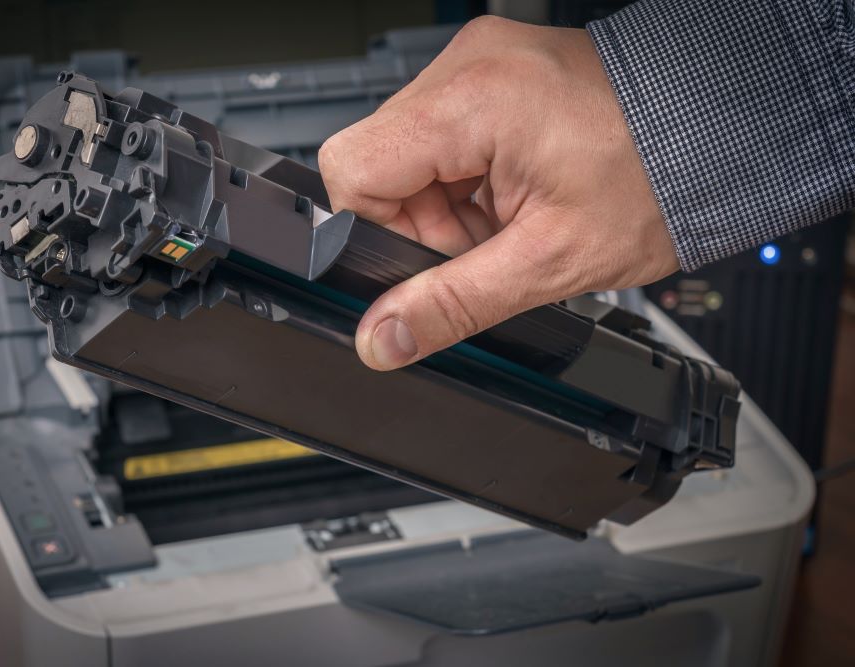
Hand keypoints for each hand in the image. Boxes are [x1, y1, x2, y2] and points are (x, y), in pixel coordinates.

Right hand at [318, 16, 678, 370]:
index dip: (383, 229)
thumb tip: (382, 338)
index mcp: (473, 100)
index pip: (353, 169)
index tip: (441, 254)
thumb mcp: (549, 261)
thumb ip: (453, 304)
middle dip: (426, 221)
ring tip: (511, 214)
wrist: (717, 134)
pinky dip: (465, 178)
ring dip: (447, 203)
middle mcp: (466, 65)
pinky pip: (441, 135)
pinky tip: (513, 192)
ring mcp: (479, 63)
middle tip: (492, 239)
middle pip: (380, 162)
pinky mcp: (492, 71)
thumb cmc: (656, 181)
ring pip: (408, 153)